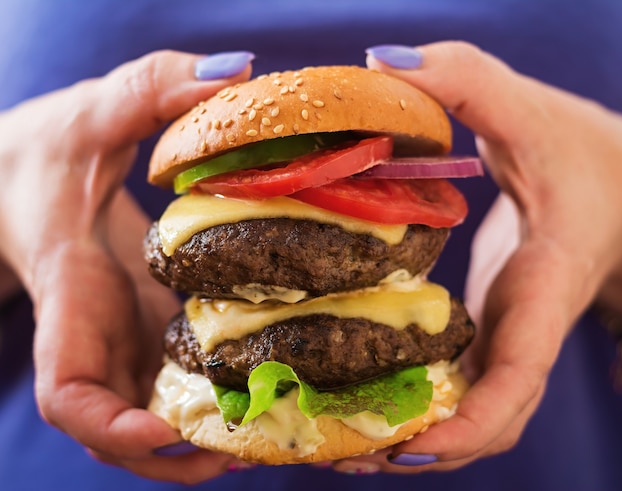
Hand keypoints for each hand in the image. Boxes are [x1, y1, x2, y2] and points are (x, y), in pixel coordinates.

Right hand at [0, 50, 253, 482]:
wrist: (20, 176)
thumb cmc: (40, 154)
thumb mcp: (90, 113)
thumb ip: (150, 87)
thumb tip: (233, 72)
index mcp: (72, 297)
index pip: (69, 392)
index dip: (109, 430)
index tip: (165, 434)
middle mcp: (96, 333)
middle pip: (123, 426)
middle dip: (177, 453)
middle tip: (253, 449)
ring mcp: (122, 335)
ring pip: (151, 412)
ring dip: (202, 436)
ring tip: (270, 436)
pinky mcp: (143, 326)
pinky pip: (171, 379)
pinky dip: (207, 397)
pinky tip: (260, 389)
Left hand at [331, 41, 621, 473]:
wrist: (616, 186)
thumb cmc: (584, 154)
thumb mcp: (527, 109)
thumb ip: (465, 77)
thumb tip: (378, 62)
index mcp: (545, 289)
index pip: (520, 377)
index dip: (470, 425)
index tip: (409, 447)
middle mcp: (526, 329)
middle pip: (485, 422)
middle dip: (422, 450)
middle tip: (342, 454)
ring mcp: (508, 336)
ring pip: (469, 414)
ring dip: (411, 437)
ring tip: (336, 444)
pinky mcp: (489, 330)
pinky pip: (457, 385)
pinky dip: (415, 404)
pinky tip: (360, 394)